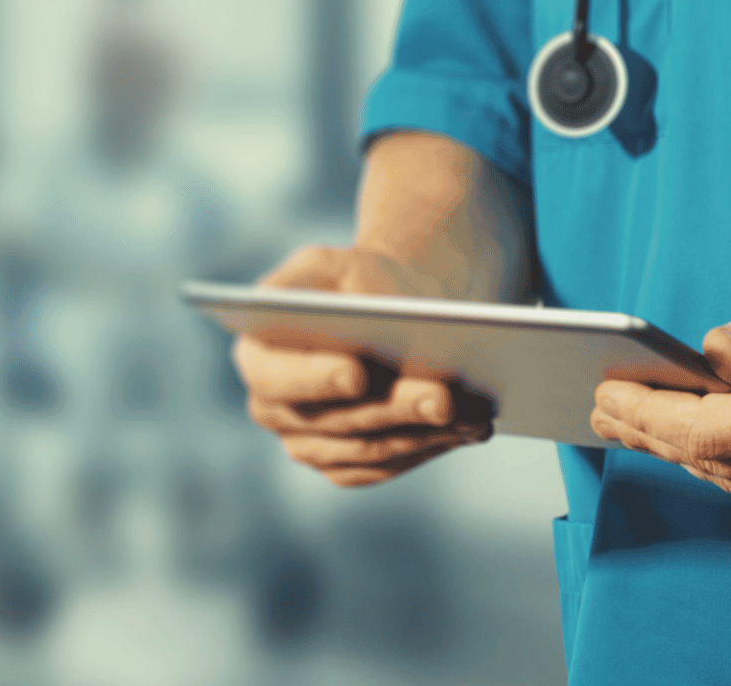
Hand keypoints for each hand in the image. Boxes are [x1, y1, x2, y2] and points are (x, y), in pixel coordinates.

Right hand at [233, 244, 492, 486]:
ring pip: (369, 449)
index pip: (278, 378)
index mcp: (256, 357)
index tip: (358, 373)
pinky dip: (430, 447)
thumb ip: (310, 274)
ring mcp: (305, 445)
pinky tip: (469, 429)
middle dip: (395, 408)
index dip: (316, 378)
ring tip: (474, 413)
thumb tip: (308, 306)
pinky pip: (388, 466)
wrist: (394, 318)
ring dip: (424, 432)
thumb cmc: (360, 284)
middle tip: (444, 396)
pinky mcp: (344, 466)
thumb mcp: (332, 263)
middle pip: (335, 420)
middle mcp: (270, 410)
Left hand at [590, 278, 730, 549]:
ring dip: (681, 454)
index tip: (605, 392)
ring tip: (634, 425)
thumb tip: (704, 356)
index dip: (644, 413)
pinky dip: (727, 472)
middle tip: (604, 408)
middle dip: (648, 431)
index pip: (703, 428)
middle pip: (710, 459)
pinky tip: (696, 449)